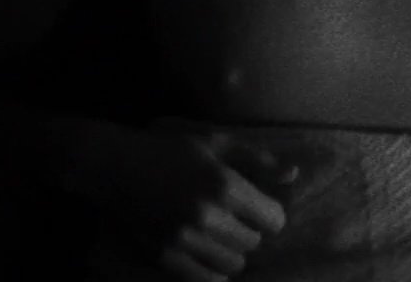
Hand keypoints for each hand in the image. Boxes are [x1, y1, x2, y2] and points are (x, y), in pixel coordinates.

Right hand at [78, 123, 295, 280]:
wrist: (116, 167)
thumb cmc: (170, 150)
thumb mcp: (216, 143)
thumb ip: (258, 159)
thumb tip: (294, 175)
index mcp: (225, 185)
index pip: (274, 220)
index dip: (269, 214)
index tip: (257, 209)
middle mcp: (208, 215)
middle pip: (254, 243)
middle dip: (248, 232)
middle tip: (232, 219)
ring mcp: (185, 239)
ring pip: (233, 264)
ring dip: (231, 252)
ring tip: (217, 236)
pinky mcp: (166, 256)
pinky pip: (207, 279)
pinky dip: (212, 270)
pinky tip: (204, 253)